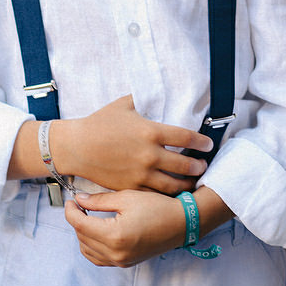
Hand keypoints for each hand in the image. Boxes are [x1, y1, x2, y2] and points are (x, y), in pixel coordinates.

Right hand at [56, 96, 210, 193]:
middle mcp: (149, 155)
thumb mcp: (124, 104)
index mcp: (151, 132)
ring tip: (193, 182)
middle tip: (203, 166)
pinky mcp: (131, 187)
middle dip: (198, 166)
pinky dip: (167, 194)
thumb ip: (144, 98)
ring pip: (173, 185)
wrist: (77, 147)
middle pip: (185, 164)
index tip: (208, 144)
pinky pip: (155, 194)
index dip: (202, 142)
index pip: (186, 138)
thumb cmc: (99, 123)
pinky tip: (172, 192)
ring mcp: (141, 174)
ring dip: (187, 183)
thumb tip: (157, 90)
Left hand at [65, 190, 185, 267]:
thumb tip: (80, 200)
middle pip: (81, 237)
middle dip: (76, 219)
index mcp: (114, 235)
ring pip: (87, 250)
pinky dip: (92, 246)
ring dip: (82, 233)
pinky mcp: (125, 263)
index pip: (79, 224)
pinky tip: (96, 231)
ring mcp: (120, 261)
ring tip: (88, 216)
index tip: (71, 200)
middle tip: (80, 204)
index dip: (71, 210)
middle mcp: (115, 253)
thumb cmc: (158, 207)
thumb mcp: (127, 198)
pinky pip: (99, 259)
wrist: (181, 223)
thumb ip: (99, 200)